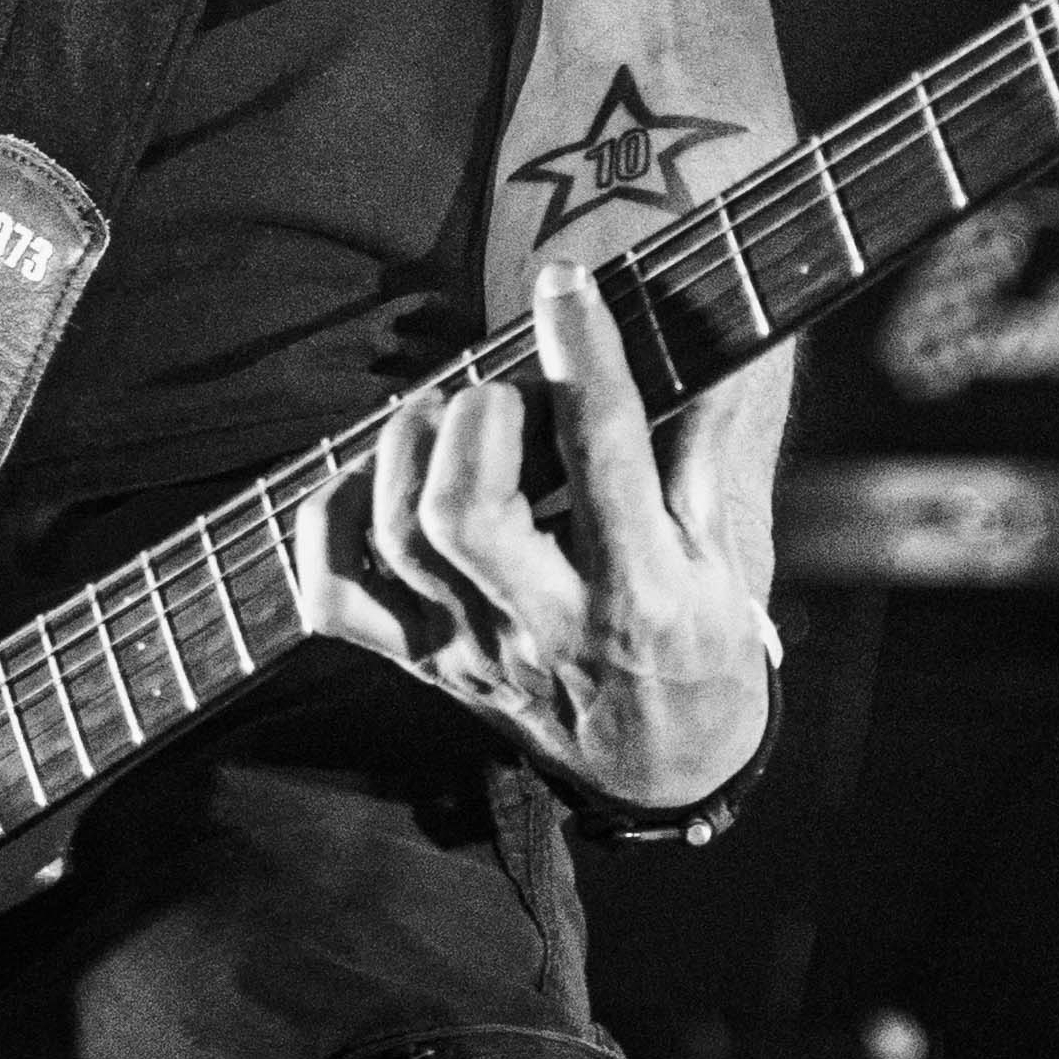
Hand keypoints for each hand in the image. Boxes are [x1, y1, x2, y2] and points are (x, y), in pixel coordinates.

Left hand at [293, 258, 774, 818]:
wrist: (664, 770)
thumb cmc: (701, 640)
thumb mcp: (730, 552)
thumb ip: (711, 441)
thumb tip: (720, 335)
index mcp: (641, 592)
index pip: (603, 456)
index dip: (580, 354)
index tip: (567, 287)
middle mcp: (548, 624)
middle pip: (464, 513)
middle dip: (472, 420)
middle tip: (499, 392)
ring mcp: (472, 648)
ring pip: (398, 540)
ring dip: (405, 450)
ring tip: (444, 414)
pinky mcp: (423, 661)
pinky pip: (334, 597)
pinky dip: (328, 522)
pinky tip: (369, 476)